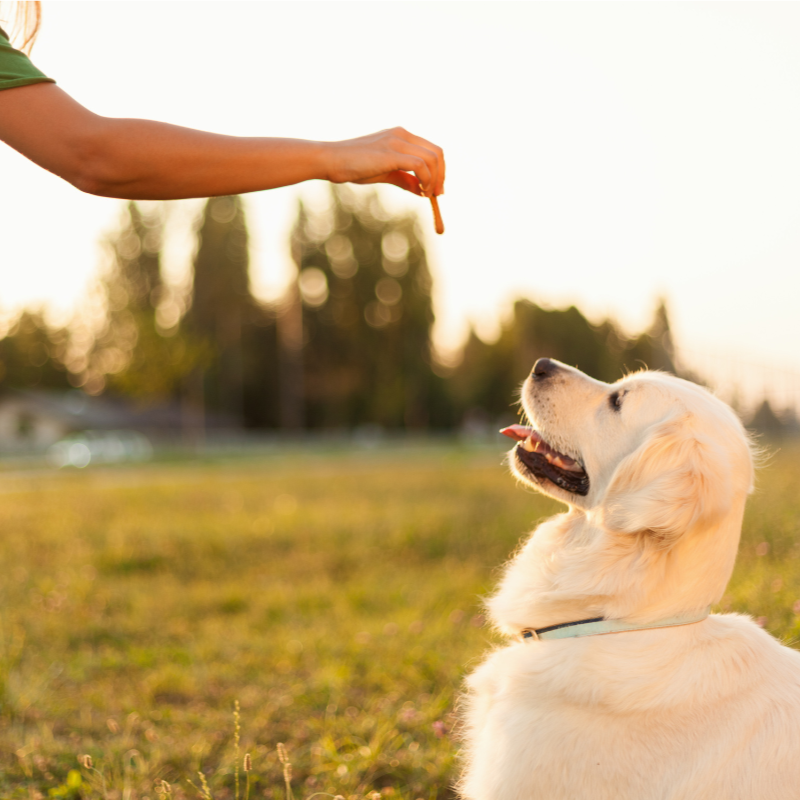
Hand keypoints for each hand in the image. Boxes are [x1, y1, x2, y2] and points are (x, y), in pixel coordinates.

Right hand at [322, 127, 444, 197]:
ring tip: (426, 195)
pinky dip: (425, 180)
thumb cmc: (354, 166)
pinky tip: (420, 191)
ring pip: (432, 158)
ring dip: (434, 180)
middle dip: (441, 175)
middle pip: (437, 153)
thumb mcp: (384, 173)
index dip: (439, 170)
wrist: (332, 160)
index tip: (436, 189)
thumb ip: (404, 179)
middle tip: (436, 195)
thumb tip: (422, 191)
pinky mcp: (391, 153)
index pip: (431, 150)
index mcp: (401, 135)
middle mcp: (402, 134)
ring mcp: (397, 141)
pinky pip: (420, 165)